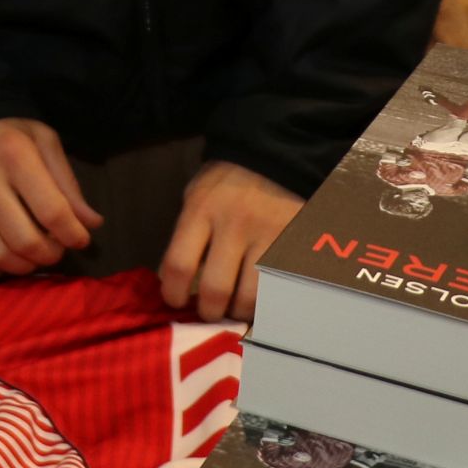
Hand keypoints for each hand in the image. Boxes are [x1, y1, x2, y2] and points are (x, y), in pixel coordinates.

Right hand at [0, 118, 103, 275]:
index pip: (51, 211)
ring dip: (24, 266)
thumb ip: (68, 184)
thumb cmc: (10, 136)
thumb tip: (91, 223)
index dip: (73, 234)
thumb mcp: (45, 142)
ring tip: (35, 255)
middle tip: (57, 249)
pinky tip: (8, 257)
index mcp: (13, 155)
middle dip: (50, 255)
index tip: (81, 239)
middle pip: (23, 241)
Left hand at [158, 160, 304, 323]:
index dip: (172, 294)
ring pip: (251, 297)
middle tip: (210, 311)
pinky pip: (279, 290)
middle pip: (215, 289)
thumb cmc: (228, 181)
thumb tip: (175, 282)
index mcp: (202, 209)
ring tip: (236, 307)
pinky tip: (260, 298)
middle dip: (208, 311)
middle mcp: (235, 224)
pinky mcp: (294, 245)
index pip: (178, 265)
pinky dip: (267, 303)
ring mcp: (269, 236)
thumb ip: (186, 236)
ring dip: (239, 312)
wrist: (277, 155)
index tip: (176, 301)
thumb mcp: (197, 196)